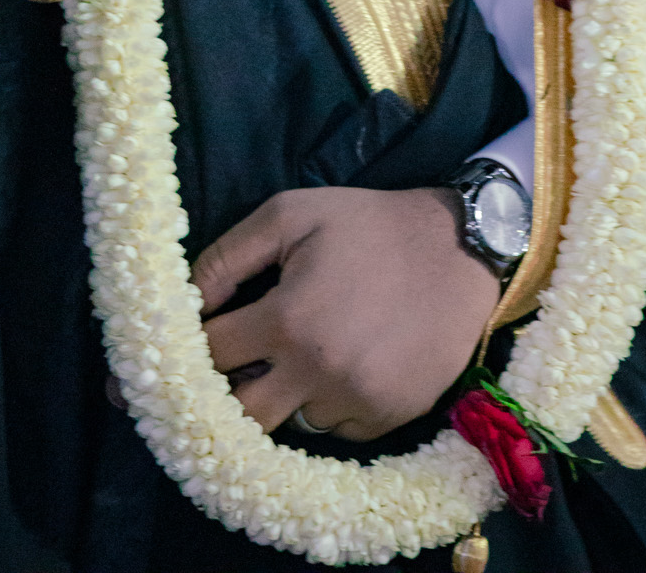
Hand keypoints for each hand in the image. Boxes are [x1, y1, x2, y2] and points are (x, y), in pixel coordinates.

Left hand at [191, 186, 500, 440]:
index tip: (187, 347)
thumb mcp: (292, 214)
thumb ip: (227, 255)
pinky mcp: (385, 420)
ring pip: (288, 424)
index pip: (209, 356)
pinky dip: (325, 407)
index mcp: (287, 319)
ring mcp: (354, 402)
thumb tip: (184, 301)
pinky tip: (338, 367)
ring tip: (293, 362)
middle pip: (239, 415)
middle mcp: (317, 372)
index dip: (190, 348)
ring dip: (280, 398)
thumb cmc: (368, 225)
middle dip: (224, 394)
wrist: (461, 250)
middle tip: (230, 371)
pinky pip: (333, 431)